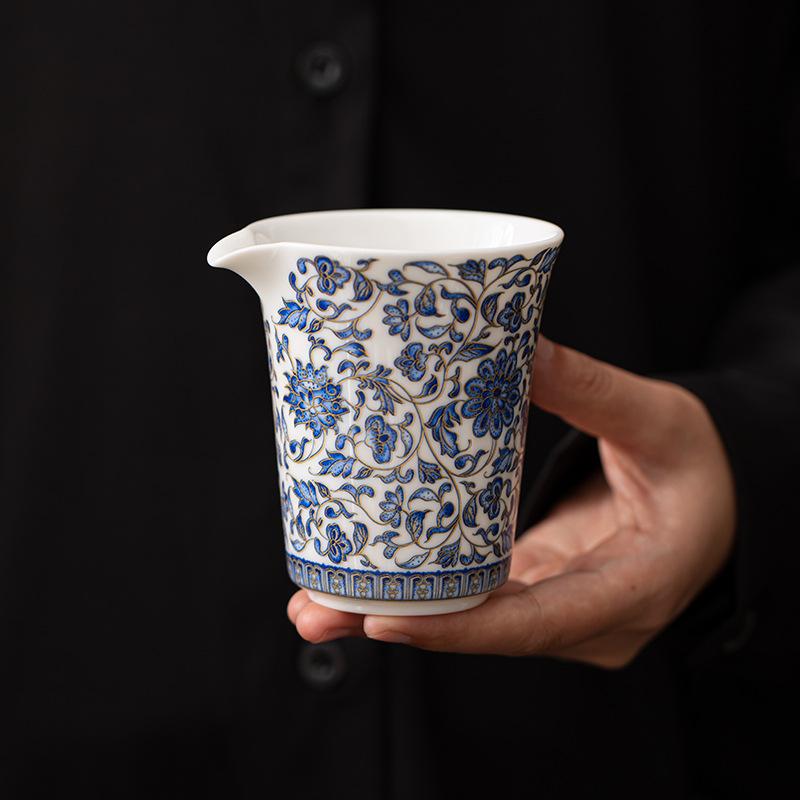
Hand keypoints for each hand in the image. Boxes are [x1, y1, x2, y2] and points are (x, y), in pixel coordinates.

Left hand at [287, 337, 735, 667]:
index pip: (538, 622)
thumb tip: (521, 348)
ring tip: (318, 602)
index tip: (383, 619)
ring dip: (398, 613)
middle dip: (401, 623)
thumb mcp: (659, 421)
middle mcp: (589, 618)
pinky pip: (479, 600)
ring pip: (475, 623)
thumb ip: (593, 389)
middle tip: (316, 610)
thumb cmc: (699, 467)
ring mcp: (561, 610)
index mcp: (633, 588)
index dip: (458, 629)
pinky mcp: (540, 588)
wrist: (712, 501)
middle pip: (487, 631)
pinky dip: (425, 595)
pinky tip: (368, 578)